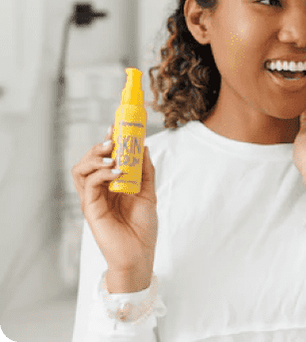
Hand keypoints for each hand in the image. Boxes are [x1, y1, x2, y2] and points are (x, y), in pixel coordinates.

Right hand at [71, 125, 157, 282]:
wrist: (140, 254)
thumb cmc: (143, 227)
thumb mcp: (148, 192)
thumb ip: (145, 170)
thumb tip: (143, 146)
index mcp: (111, 184)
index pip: (103, 158)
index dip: (106, 142)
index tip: (116, 127)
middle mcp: (99, 189)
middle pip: (88, 160)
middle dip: (99, 146)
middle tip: (113, 140)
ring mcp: (93, 199)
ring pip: (81, 170)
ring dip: (96, 157)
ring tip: (113, 156)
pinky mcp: (91, 209)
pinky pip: (89, 184)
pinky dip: (101, 173)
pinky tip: (117, 171)